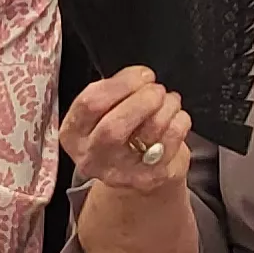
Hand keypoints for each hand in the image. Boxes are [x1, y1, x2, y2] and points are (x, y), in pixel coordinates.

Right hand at [58, 67, 194, 195]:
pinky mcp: (149, 178)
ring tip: (170, 99)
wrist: (134, 173)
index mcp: (73, 134)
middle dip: (142, 100)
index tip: (142, 74)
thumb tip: (140, 77)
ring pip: (148, 132)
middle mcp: (92, 157)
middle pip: (114, 127)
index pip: (90, 104)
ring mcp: (120, 172)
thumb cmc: (119, 130)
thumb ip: (113, 91)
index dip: (121, 83)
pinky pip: (170, 142)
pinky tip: (177, 116)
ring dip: (167, 106)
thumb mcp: (103, 110)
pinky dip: (180, 121)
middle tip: (157, 89)